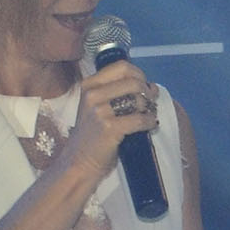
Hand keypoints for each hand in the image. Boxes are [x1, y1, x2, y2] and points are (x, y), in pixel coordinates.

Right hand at [49, 58, 158, 185]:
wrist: (78, 162)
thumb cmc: (92, 136)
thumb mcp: (96, 107)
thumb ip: (117, 93)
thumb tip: (151, 86)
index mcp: (89, 85)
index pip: (122, 67)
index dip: (140, 75)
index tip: (145, 87)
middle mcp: (92, 94)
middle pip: (134, 82)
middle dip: (148, 93)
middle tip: (151, 103)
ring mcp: (100, 111)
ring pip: (138, 100)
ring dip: (150, 108)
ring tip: (150, 115)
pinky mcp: (109, 128)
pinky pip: (139, 119)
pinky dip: (150, 122)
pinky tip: (150, 125)